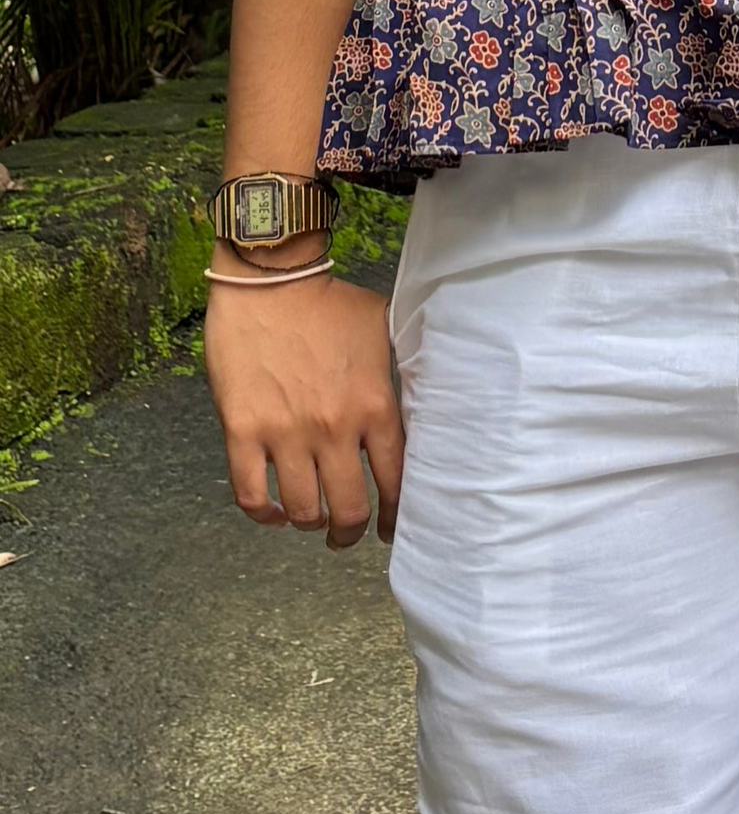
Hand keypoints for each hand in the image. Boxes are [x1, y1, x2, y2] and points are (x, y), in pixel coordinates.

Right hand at [204, 267, 404, 549]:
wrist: (270, 279)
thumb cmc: (329, 301)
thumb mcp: (382, 330)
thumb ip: (398, 372)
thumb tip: (421, 396)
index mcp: (373, 405)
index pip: (396, 481)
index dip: (396, 515)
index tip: (392, 529)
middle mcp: (333, 428)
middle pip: (348, 509)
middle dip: (349, 533)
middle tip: (345, 535)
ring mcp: (286, 433)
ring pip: (302, 510)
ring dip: (308, 521)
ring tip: (309, 517)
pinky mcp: (242, 432)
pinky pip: (251, 495)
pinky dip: (263, 515)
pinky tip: (273, 513)